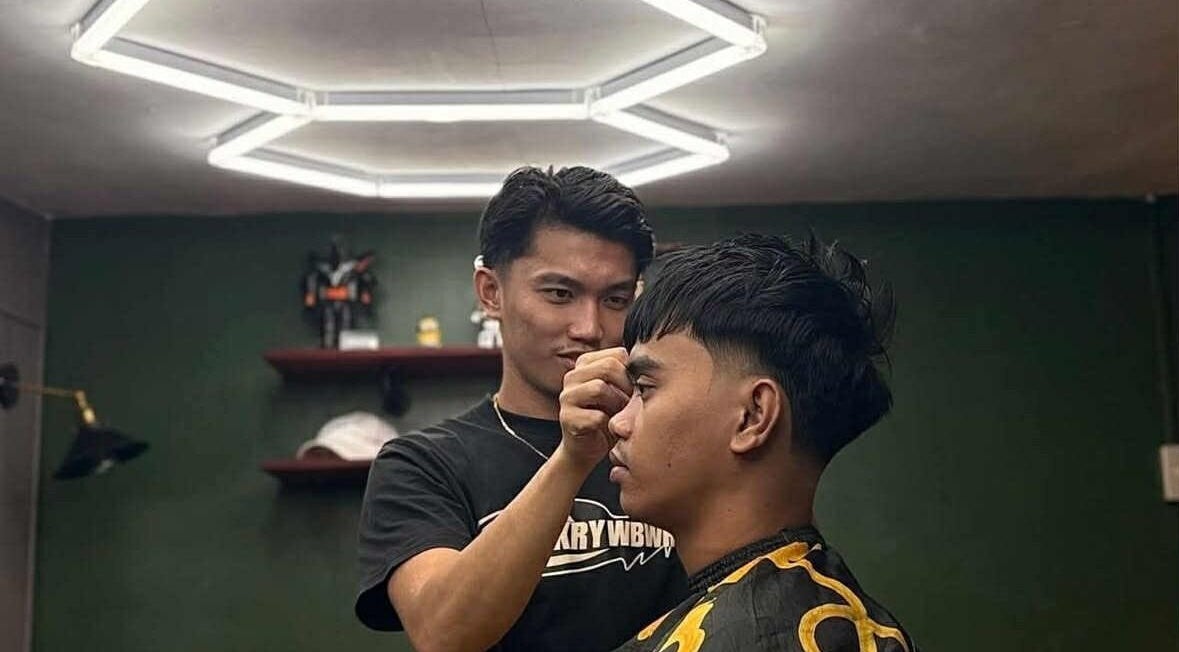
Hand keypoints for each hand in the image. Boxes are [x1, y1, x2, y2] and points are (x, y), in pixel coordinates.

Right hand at [557, 348, 632, 469]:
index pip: (618, 354)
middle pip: (608, 366)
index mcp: (587, 363)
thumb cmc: (610, 417)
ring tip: (622, 416)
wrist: (588, 448)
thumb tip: (651, 368)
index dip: (634, 372)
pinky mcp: (567, 418)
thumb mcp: (621, 392)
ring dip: (618, 405)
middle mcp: (573, 376)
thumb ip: (628, 376)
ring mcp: (567, 396)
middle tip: (632, 404)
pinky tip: (610, 429)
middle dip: (627, 386)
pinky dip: (609, 425)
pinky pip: (596, 416)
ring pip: (599, 388)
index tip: (637, 390)